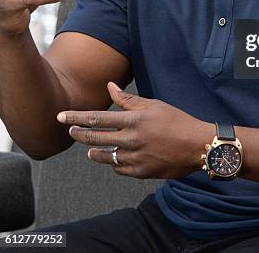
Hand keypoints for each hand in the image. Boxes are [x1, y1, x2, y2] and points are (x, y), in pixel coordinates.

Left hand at [57, 82, 213, 178]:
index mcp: (133, 120)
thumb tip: (108, 86)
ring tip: (90, 147)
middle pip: (94, 138)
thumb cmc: (177, 121)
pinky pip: (118, 168)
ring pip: (103, 157)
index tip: (61, 116)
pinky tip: (116, 157)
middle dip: (78, 134)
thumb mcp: (153, 105)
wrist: (197, 146)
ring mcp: (134, 158)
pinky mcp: (140, 172)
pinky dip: (114, 162)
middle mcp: (131, 139)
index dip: (76, 118)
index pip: (96, 118)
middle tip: (70, 130)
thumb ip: (127, 99)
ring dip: (94, 151)